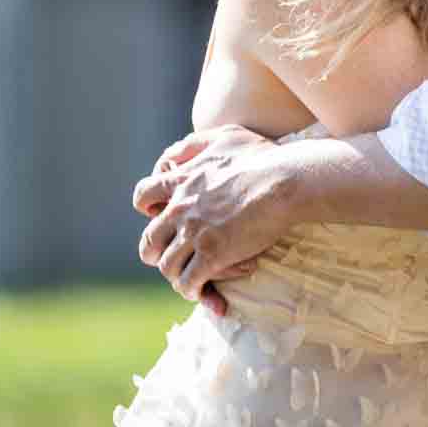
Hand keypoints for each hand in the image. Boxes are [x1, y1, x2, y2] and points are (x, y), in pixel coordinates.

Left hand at [132, 125, 301, 310]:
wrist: (284, 181)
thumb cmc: (263, 157)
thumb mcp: (225, 136)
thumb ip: (197, 143)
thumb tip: (179, 153)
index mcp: (181, 181)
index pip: (143, 197)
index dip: (148, 211)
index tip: (161, 217)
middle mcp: (180, 209)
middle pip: (149, 240)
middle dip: (156, 252)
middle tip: (171, 257)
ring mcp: (194, 233)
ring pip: (167, 266)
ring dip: (176, 275)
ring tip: (189, 280)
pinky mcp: (212, 255)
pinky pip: (188, 282)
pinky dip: (191, 290)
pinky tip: (201, 290)